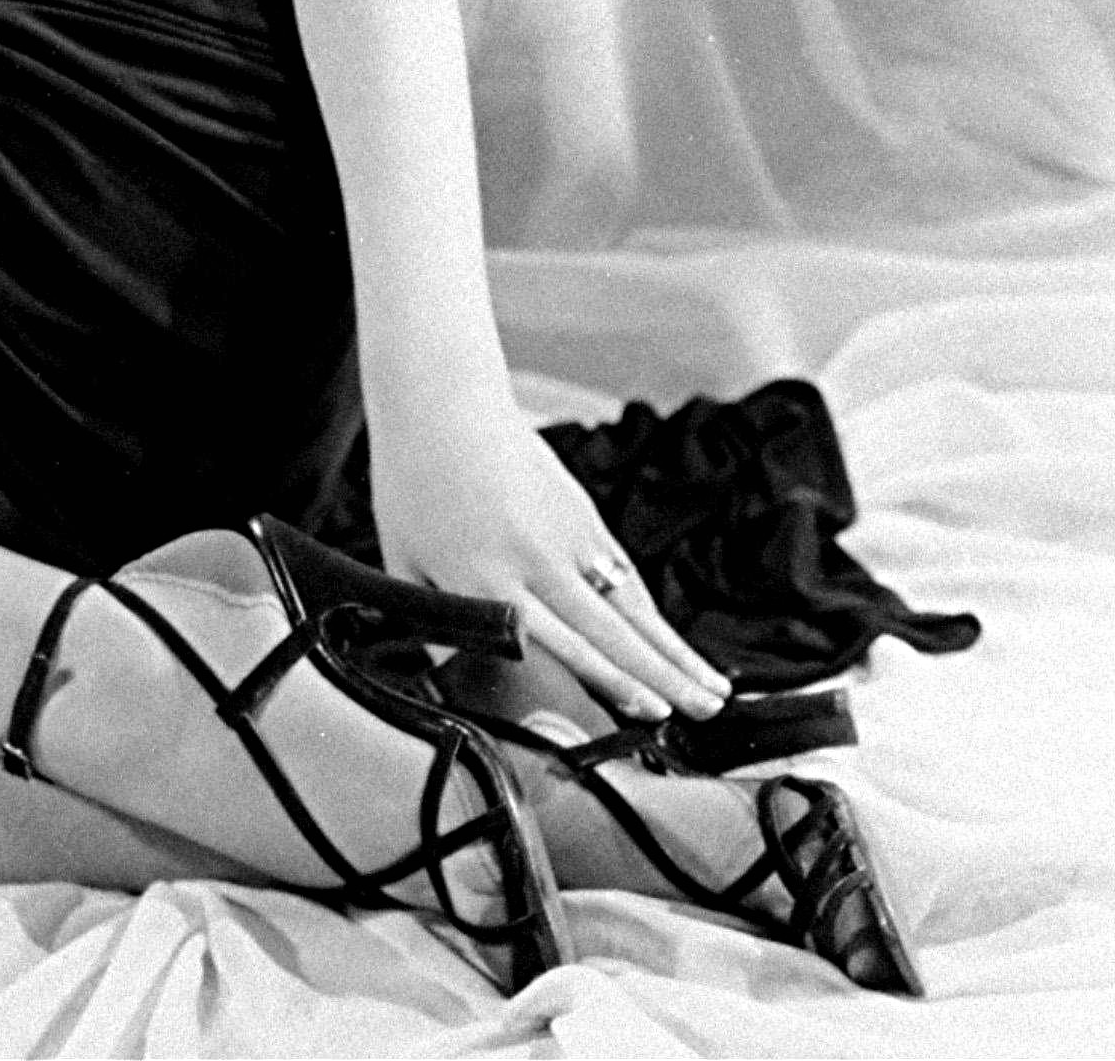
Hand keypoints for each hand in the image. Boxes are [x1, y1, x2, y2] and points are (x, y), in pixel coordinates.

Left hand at [367, 373, 730, 720]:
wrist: (439, 401)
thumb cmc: (413, 480)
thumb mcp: (403, 559)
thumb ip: (434, 621)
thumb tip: (451, 670)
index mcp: (490, 579)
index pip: (563, 643)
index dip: (613, 682)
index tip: (650, 712)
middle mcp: (536, 560)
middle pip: (613, 629)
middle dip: (664, 677)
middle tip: (704, 712)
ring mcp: (565, 533)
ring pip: (630, 604)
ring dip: (674, 649)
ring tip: (712, 688)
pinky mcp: (579, 511)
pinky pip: (622, 571)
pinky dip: (649, 610)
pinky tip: (671, 641)